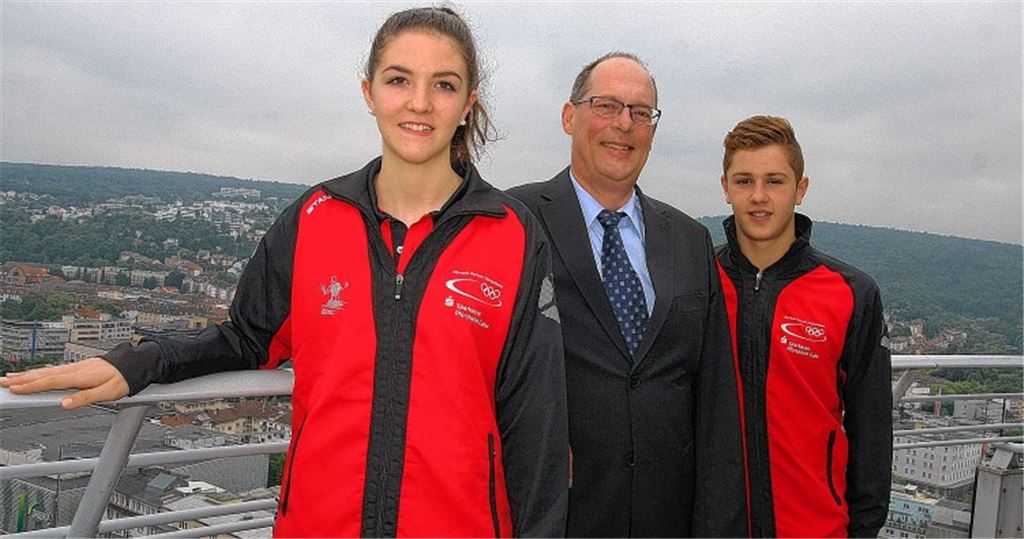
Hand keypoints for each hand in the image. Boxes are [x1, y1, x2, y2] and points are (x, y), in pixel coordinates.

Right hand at [1, 357, 128, 408]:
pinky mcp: (76, 368)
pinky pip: (53, 370)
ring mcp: (74, 368)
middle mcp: (74, 370)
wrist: (134, 364)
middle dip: (21, 379)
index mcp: (80, 376)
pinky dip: (39, 373)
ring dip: (27, 375)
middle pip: (43, 375)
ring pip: (46, 371)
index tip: (14, 389)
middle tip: (2, 382)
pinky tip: (32, 375)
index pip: (50, 381)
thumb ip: (85, 398)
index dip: (31, 386)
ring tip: (10, 378)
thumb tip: (64, 404)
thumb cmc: (122, 379)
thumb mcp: (108, 392)